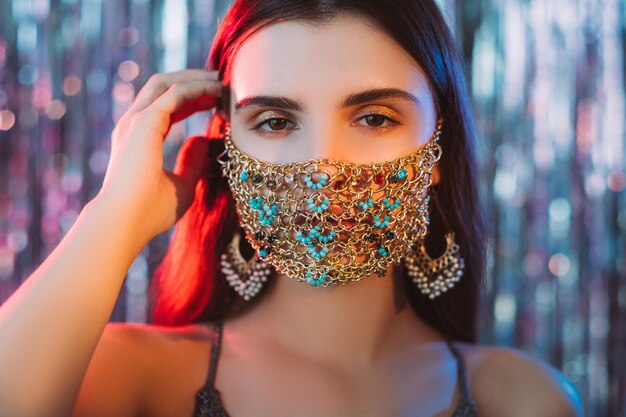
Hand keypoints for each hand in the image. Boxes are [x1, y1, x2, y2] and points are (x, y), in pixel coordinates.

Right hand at [96, 69, 221, 240]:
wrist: (124, 222)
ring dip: (196, 79)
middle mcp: (133, 125)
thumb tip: (202, 140)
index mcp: (138, 138)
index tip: (217, 101)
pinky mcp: (145, 121)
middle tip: (222, 81)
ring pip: (167, 83)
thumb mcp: (181, 186)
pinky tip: (216, 89)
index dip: (192, 100)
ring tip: (222, 79)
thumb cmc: (149, 212)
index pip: (166, 107)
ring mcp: (136, 121)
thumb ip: (191, 163)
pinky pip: (175, 93)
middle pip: (164, 87)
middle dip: (193, 81)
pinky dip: (197, 87)